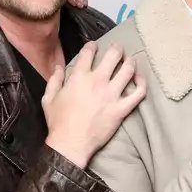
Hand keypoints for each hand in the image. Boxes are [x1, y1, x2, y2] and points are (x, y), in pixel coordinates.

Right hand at [43, 41, 146, 168]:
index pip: (89, 52)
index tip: (94, 47)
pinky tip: (140, 81)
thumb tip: (59, 67)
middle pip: (114, 55)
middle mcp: (98, 81)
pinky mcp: (121, 109)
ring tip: (130, 62)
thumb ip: (54, 80)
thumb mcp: (48, 98)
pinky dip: (142, 84)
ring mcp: (111, 95)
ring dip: (130, 62)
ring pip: (128, 70)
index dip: (92, 46)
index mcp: (79, 77)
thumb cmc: (58, 122)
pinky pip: (138, 93)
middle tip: (119, 49)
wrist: (70, 144)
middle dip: (117, 49)